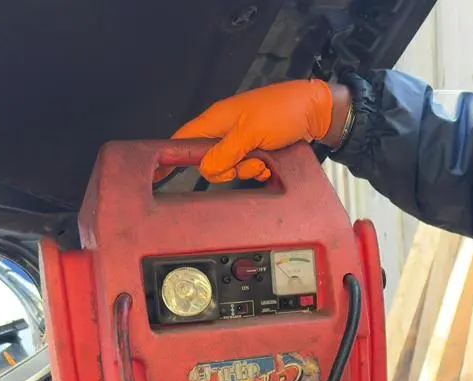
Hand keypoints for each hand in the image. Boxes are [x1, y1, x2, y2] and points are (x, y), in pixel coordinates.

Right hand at [170, 79, 349, 182]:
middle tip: (248, 164)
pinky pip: (247, 168)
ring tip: (264, 162)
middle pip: (208, 161)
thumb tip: (205, 168)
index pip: (182, 139)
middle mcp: (224, 130)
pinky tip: (270, 166)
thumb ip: (225, 153)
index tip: (157, 175)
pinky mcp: (255, 148)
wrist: (316, 111)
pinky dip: (258, 171)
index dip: (169, 157)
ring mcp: (240, 140)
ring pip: (230, 168)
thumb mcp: (251, 133)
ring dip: (246, 171)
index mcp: (216, 120)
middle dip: (227, 170)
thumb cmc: (282, 112)